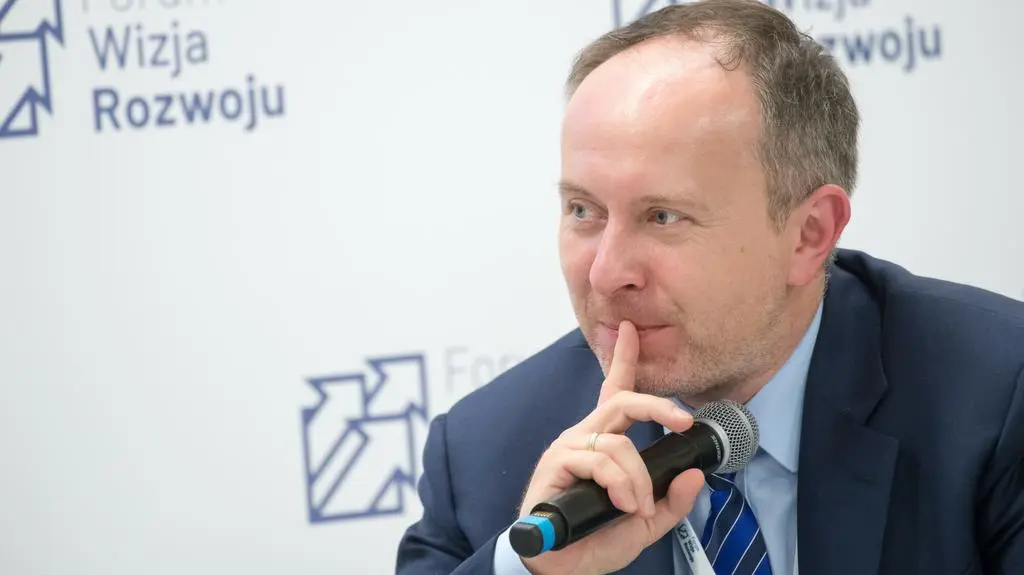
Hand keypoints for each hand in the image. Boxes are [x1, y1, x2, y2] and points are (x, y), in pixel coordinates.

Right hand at [516, 321, 705, 574]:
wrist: (560, 567)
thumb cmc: (595, 540)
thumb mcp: (646, 523)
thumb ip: (672, 501)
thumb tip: (695, 475)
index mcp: (603, 443)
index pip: (614, 391)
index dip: (623, 359)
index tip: (631, 330)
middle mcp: (585, 437)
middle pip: (622, 401)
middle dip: (658, 405)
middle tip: (683, 422)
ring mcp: (570, 448)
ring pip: (618, 442)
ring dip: (637, 478)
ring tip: (637, 507)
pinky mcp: (558, 463)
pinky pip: (600, 460)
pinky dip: (620, 484)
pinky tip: (622, 504)